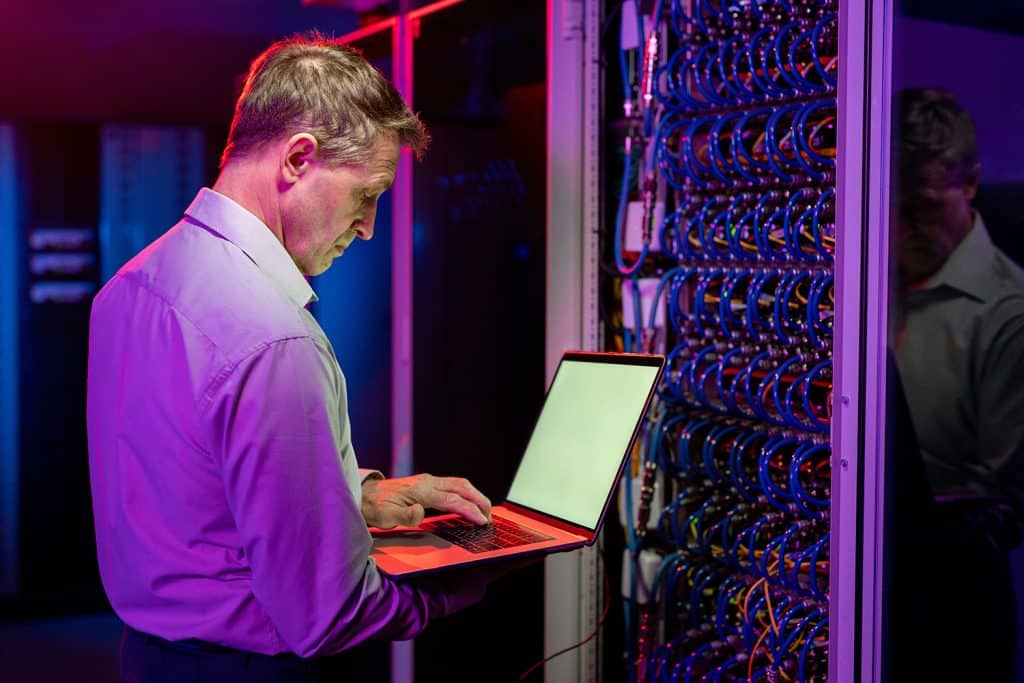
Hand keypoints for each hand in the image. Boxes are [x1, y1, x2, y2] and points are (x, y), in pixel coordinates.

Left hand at [361, 473, 491, 528]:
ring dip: (475, 495)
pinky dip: (466, 494)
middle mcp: (427, 482)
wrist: (365, 496)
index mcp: (421, 490)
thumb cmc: (375, 507)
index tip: (482, 521)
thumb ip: (405, 515)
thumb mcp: (386, 517)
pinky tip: (468, 504)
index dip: (470, 510)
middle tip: (490, 517)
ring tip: (484, 511)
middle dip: (479, 500)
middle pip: (462, 486)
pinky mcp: (427, 484)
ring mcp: (428, 481)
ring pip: (459, 484)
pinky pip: (453, 486)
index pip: (452, 499)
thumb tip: (420, 512)